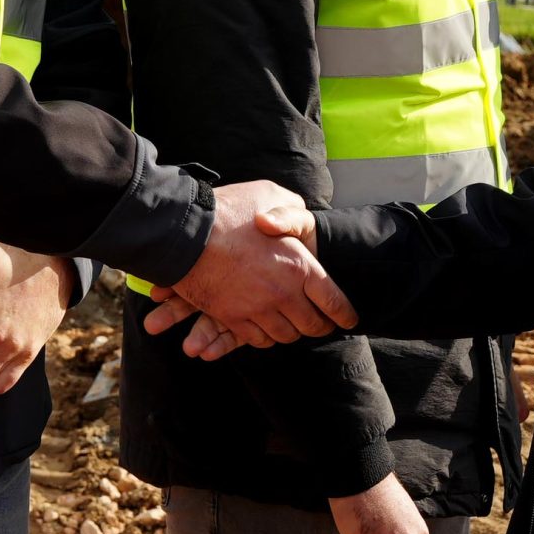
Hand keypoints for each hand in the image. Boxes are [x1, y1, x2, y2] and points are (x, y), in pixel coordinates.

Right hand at [149, 181, 354, 353]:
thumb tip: (296, 218)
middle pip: (312, 325)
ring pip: (285, 335)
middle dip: (321, 327)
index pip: (333, 300)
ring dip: (292, 333)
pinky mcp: (231, 317)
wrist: (184, 231)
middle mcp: (283, 293)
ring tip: (295, 327)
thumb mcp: (270, 194)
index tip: (348, 319)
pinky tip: (268, 330)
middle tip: (323, 325)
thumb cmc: (229, 210)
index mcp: (299, 265)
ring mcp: (257, 309)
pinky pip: (256, 339)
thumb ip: (291, 210)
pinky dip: (265, 338)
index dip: (345, 313)